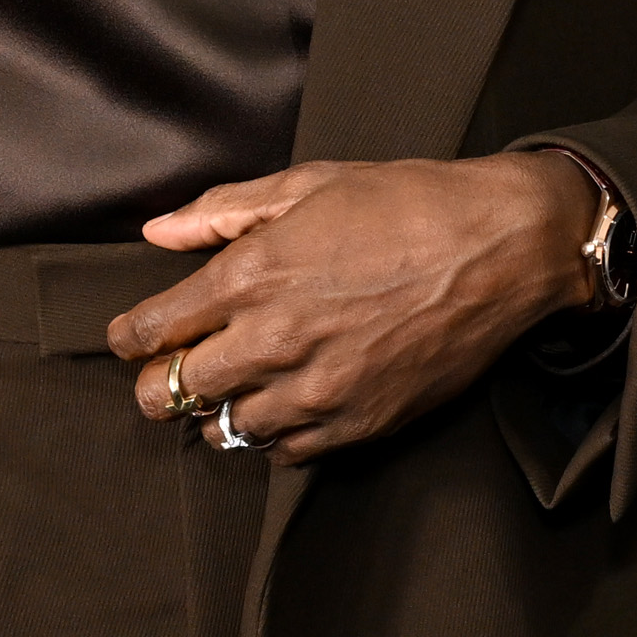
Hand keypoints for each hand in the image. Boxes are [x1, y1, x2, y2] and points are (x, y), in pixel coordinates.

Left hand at [109, 151, 602, 462]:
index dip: (131, 339)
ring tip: (232, 391)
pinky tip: (286, 405)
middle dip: (159, 385)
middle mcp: (276, 340)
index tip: (132, 339)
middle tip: (166, 376)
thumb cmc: (410, 203)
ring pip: (227, 431)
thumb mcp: (311, 183)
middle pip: (175, 393)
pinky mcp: (360, 423)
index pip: (154, 331)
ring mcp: (319, 389)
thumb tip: (159, 232)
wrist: (505, 247)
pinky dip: (276, 434)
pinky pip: (287, 453)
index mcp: (255, 274)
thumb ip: (225, 211)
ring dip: (219, 412)